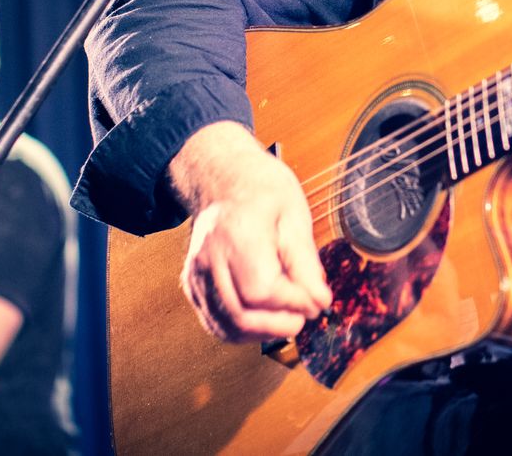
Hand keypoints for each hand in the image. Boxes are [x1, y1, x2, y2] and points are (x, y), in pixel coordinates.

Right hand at [168, 122, 333, 341]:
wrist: (222, 177)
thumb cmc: (260, 189)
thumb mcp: (295, 214)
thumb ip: (306, 261)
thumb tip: (319, 300)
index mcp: (237, 233)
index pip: (262, 290)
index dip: (294, 304)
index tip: (318, 301)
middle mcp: (209, 257)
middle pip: (241, 315)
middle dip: (281, 325)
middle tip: (306, 314)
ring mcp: (196, 273)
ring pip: (227, 326)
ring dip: (263, 333)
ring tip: (289, 317)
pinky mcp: (192, 285)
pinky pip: (215, 323)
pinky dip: (243, 330)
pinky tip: (265, 320)